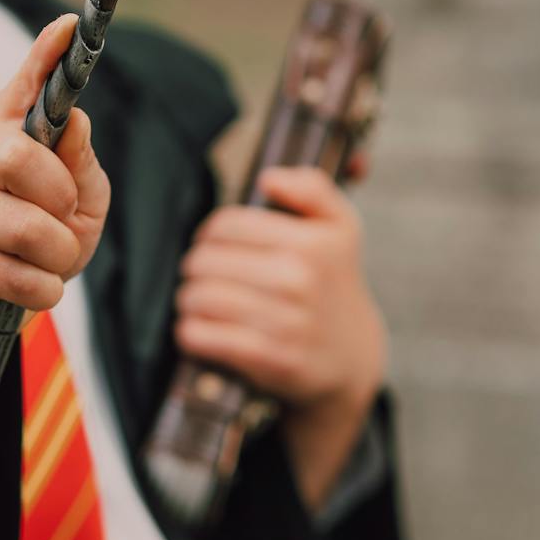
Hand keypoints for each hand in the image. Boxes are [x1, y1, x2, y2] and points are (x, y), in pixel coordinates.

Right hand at [0, 14, 109, 341]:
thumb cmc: (35, 227)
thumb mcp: (75, 197)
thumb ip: (79, 160)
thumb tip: (76, 120)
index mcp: (1, 121)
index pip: (27, 82)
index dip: (47, 56)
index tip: (72, 28)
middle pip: (17, 158)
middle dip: (60, 198)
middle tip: (66, 217)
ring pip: (23, 228)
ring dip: (58, 255)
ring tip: (52, 260)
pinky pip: (9, 274)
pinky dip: (40, 287)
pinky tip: (37, 284)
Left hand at [174, 165, 385, 508]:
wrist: (351, 355)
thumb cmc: (333, 281)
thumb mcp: (340, 226)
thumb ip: (312, 188)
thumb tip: (269, 179)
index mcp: (311, 243)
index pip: (227, 225)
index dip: (210, 232)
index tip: (214, 242)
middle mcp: (299, 281)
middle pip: (206, 261)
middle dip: (196, 266)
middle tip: (203, 273)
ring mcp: (284, 322)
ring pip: (199, 298)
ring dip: (188, 299)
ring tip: (196, 299)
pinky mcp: (268, 360)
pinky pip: (202, 336)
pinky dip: (190, 332)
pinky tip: (197, 328)